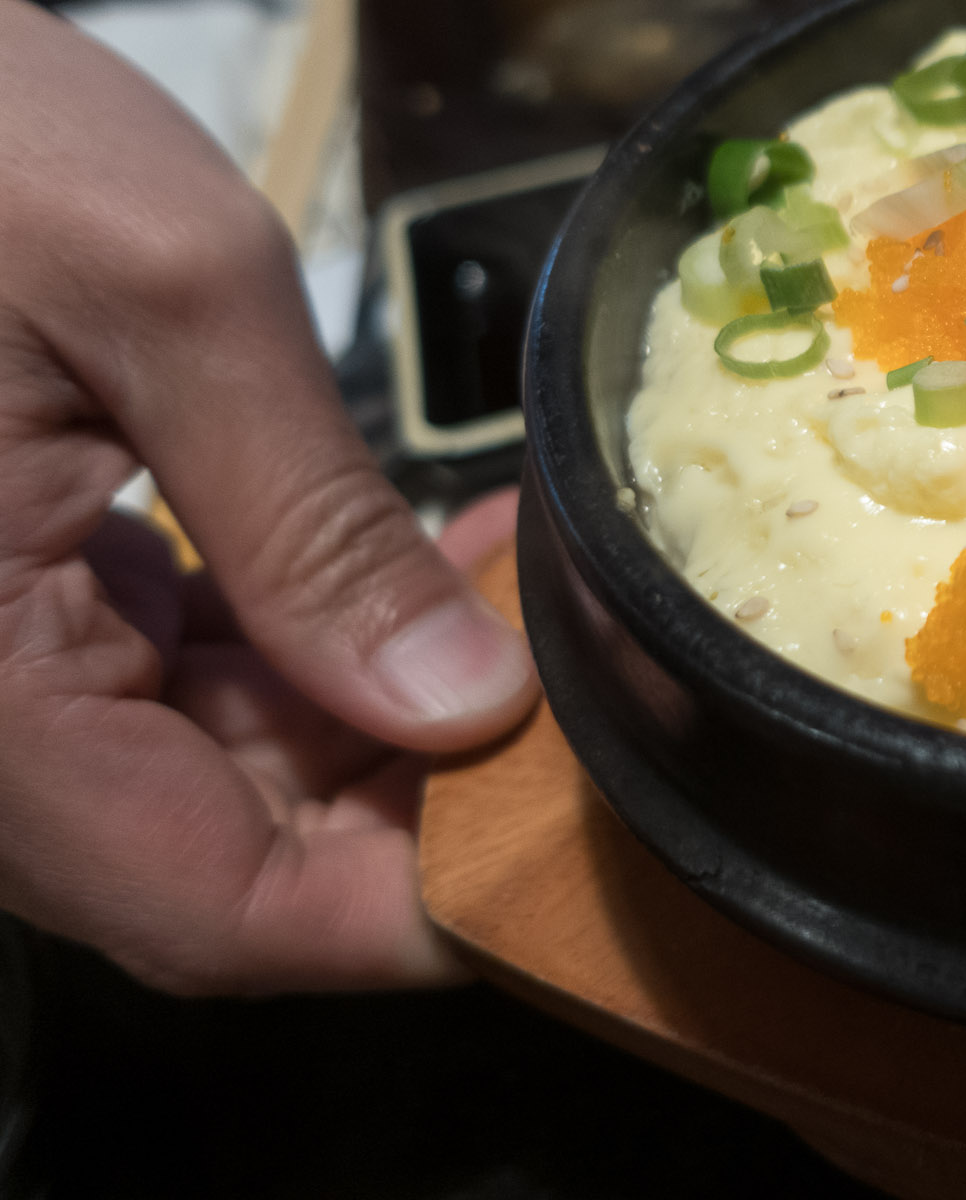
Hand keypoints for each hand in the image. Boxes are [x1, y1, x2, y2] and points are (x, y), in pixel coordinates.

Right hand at [0, 0, 536, 991]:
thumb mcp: (165, 293)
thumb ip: (314, 520)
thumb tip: (461, 704)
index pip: (206, 904)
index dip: (404, 907)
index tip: (565, 834)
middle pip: (215, 857)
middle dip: (417, 799)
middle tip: (571, 686)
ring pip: (200, 781)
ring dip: (375, 722)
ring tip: (515, 605)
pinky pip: (159, 686)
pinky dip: (298, 655)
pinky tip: (413, 574)